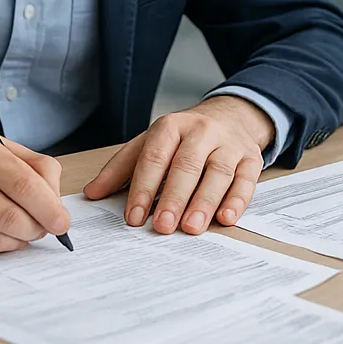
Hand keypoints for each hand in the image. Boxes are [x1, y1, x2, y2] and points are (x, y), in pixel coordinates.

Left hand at [82, 96, 272, 234]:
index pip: (154, 157)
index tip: (133, 216)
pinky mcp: (250, 159)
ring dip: (203, 202)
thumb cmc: (183, 138)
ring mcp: (228, 145)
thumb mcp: (149, 144)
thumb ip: (120, 169)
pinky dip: (237, 200)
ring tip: (191, 227)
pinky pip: (246, 180)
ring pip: (217, 173)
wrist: (230, 117)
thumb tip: (92, 193)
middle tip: (162, 225)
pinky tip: (226, 218)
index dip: (143, 188)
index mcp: (171, 126)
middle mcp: (201, 132)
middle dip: (173, 197)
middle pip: (186, 165)